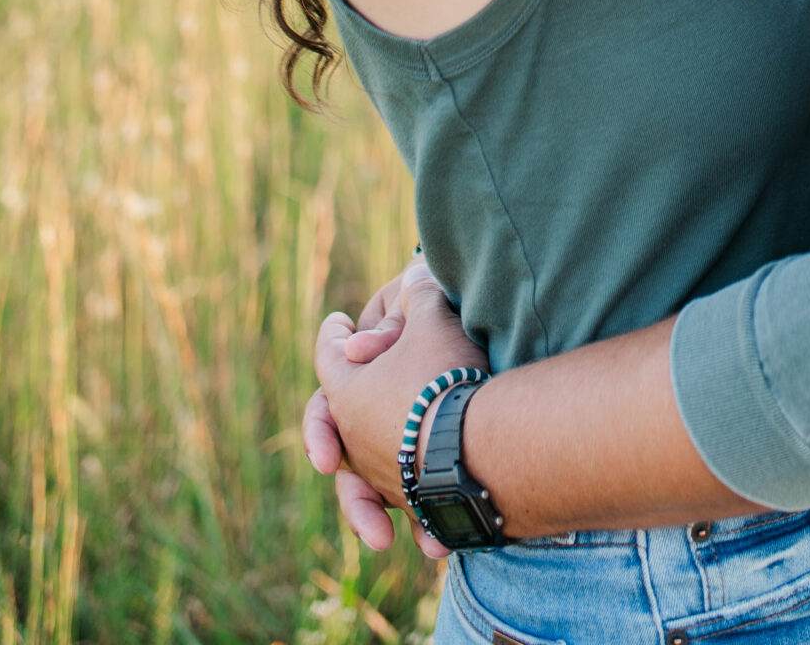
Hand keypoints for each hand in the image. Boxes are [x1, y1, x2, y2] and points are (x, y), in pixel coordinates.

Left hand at [306, 256, 484, 556]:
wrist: (481, 442)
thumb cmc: (446, 375)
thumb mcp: (432, 319)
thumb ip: (418, 295)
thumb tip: (413, 276)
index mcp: (346, 393)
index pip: (328, 354)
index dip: (333, 333)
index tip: (337, 322)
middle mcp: (355, 440)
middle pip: (334, 427)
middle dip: (328, 427)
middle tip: (329, 430)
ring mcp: (382, 475)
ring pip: (363, 479)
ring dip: (365, 496)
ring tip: (372, 522)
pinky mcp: (413, 503)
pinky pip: (405, 506)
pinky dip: (412, 514)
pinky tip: (425, 533)